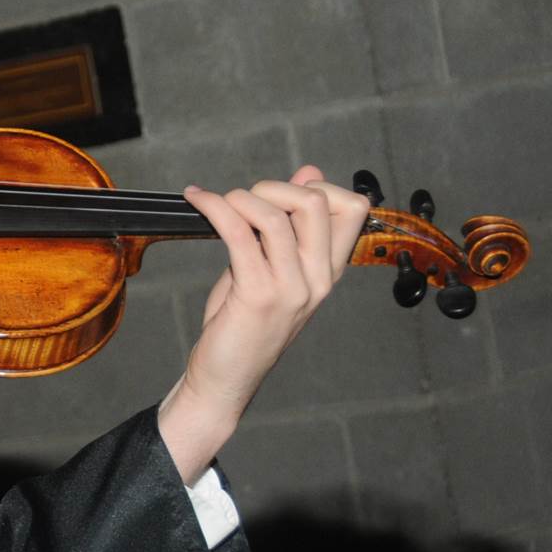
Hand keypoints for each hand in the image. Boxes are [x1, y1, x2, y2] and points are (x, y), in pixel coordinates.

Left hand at [159, 164, 368, 479]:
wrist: (225, 379)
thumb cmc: (243, 324)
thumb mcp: (272, 269)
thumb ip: (289, 226)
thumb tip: (308, 172)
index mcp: (328, 272)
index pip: (353, 209)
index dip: (317, 186)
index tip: (279, 194)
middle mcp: (318, 279)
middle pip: (317, 202)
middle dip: (275, 186)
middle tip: (244, 200)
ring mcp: (292, 288)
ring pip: (276, 215)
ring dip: (240, 198)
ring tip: (216, 204)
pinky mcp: (258, 295)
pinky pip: (238, 233)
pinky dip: (214, 207)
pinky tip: (198, 201)